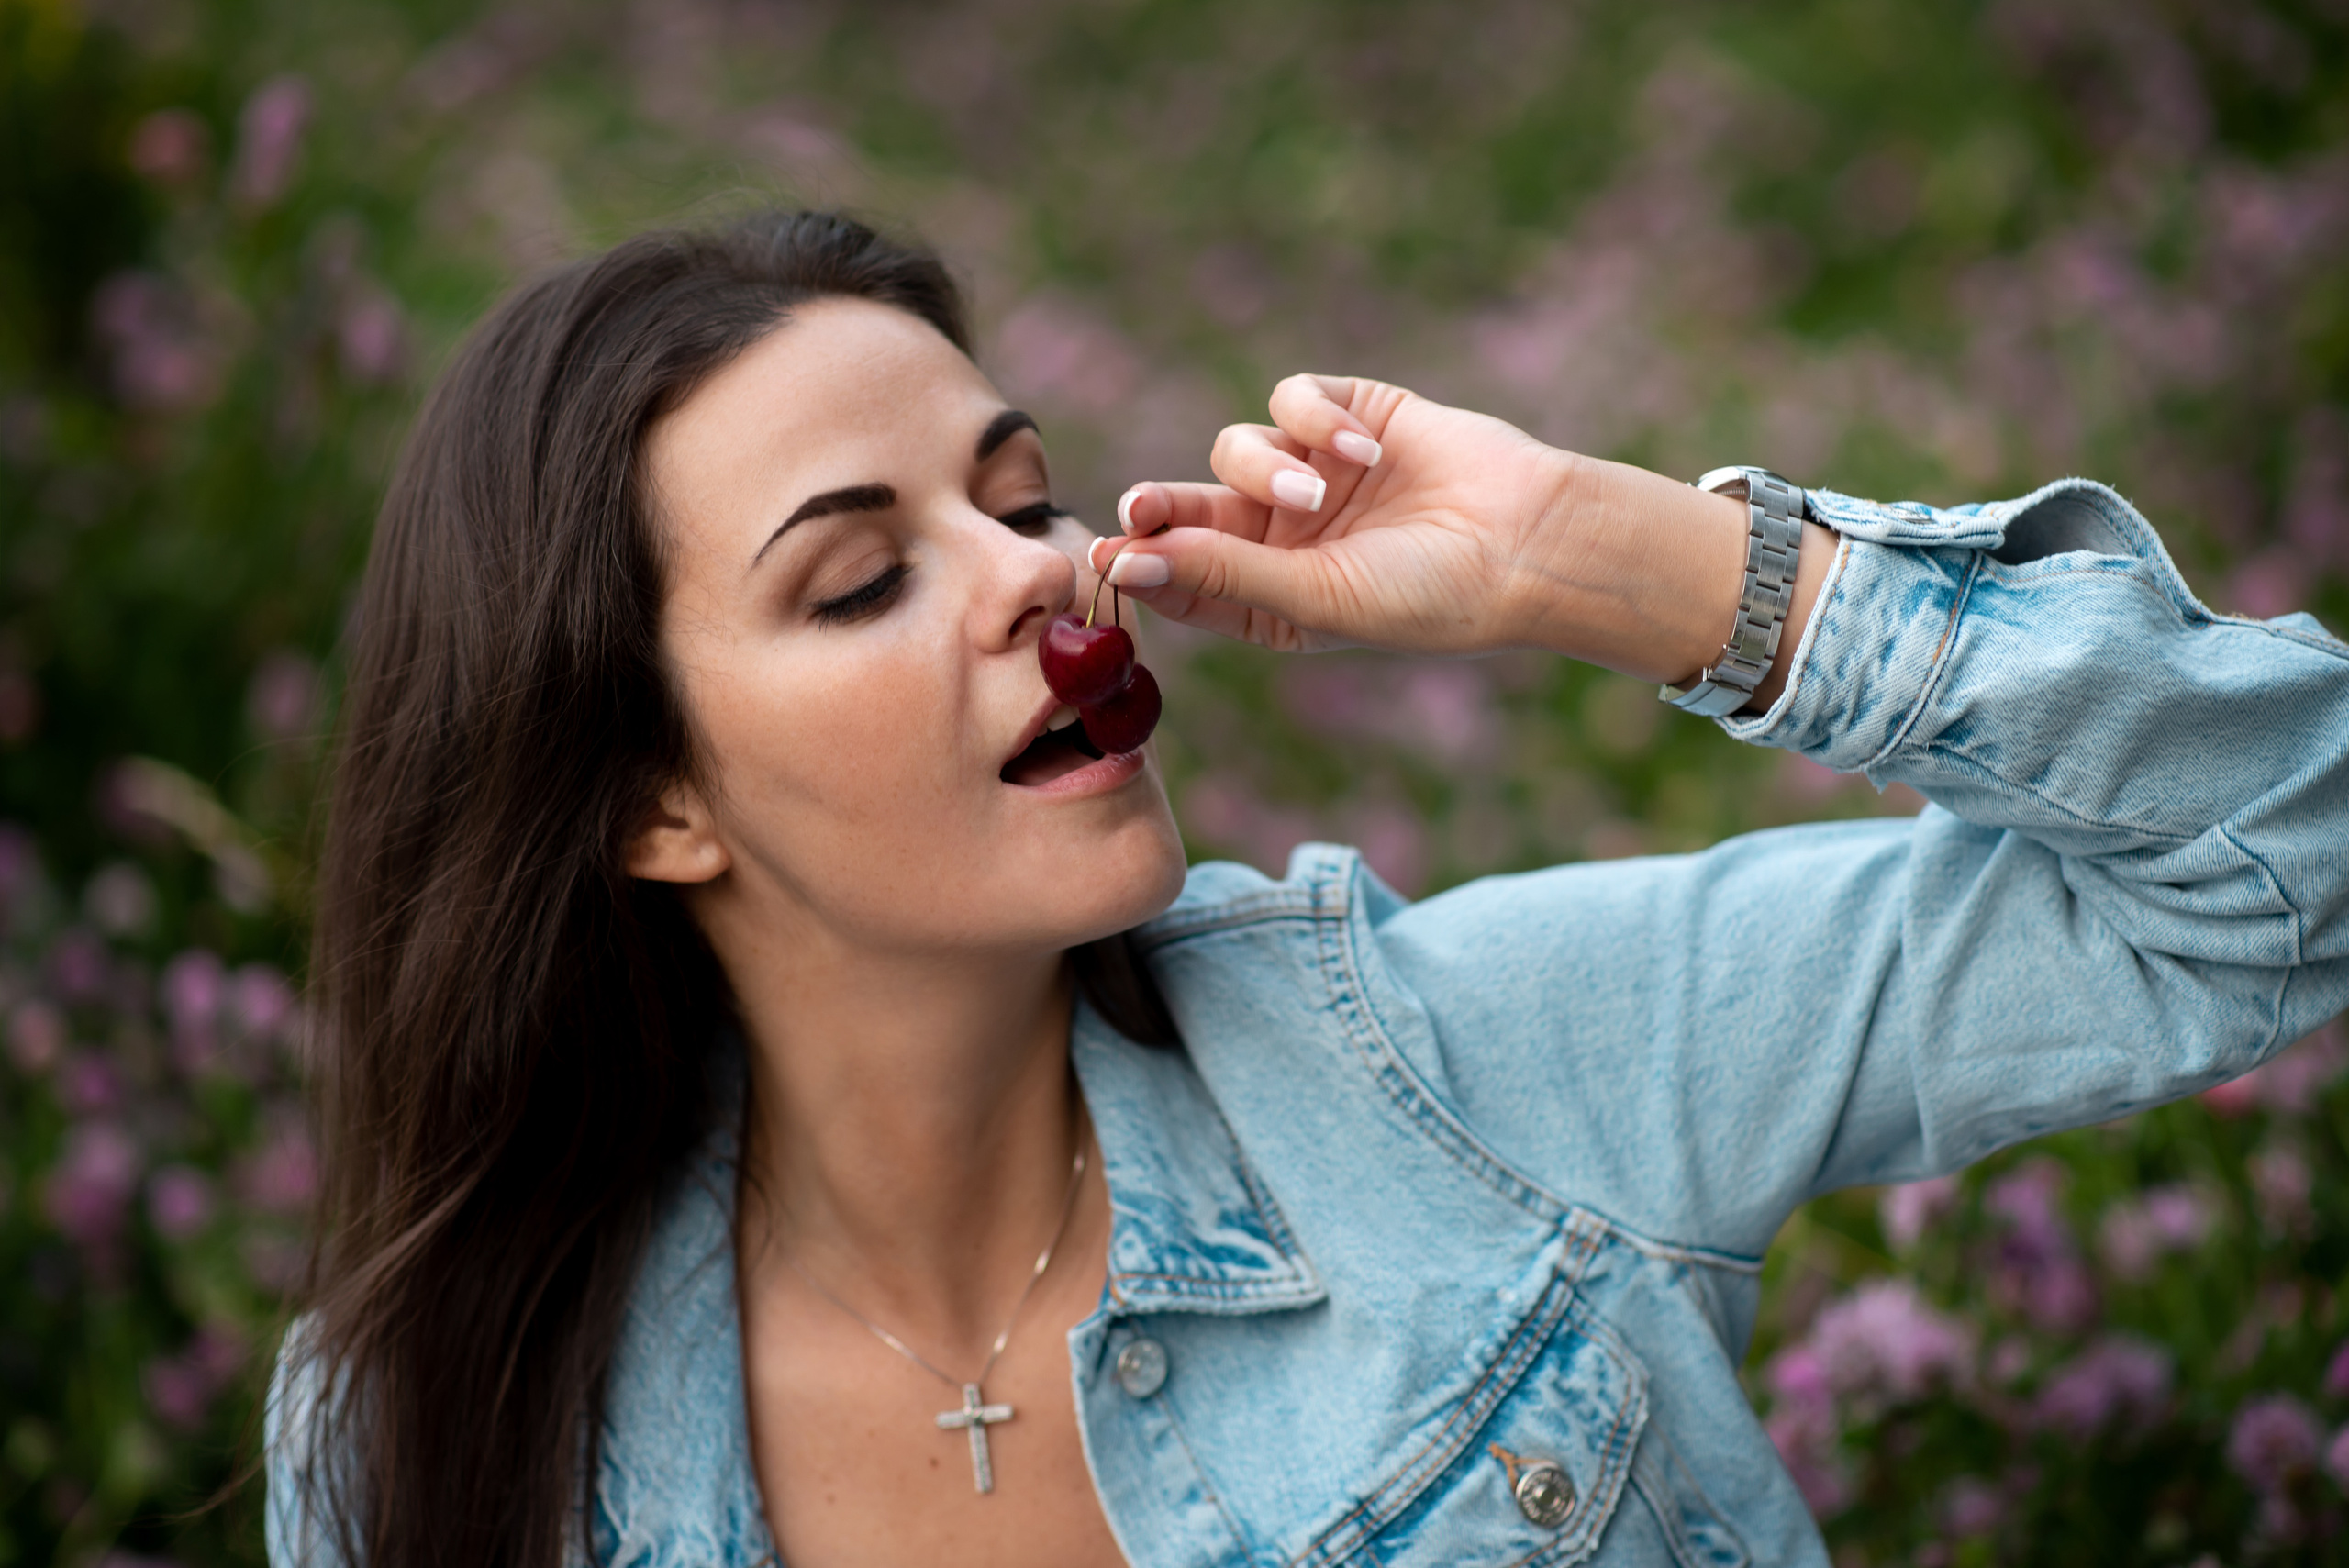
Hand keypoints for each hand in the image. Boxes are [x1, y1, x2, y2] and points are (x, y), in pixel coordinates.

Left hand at [1094, 374, 1835, 703]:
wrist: (1529, 541)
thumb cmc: (1427, 595)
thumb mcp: (1316, 598)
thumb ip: (1222, 577)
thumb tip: (1124, 563)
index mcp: (1267, 600)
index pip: (1180, 580)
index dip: (1139, 564)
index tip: (1107, 556)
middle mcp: (1280, 538)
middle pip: (1189, 508)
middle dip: (1165, 504)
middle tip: (1140, 505)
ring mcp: (1311, 473)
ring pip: (1236, 449)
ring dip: (1268, 465)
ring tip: (1322, 487)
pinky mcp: (1347, 415)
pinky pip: (1291, 399)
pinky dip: (1316, 418)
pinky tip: (1362, 448)